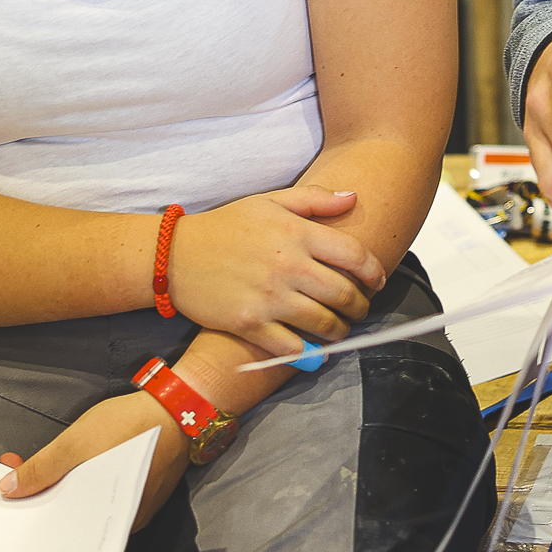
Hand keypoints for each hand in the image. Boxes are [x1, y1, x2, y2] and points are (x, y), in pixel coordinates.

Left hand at [0, 390, 186, 526]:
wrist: (179, 408)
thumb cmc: (132, 425)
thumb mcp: (76, 442)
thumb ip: (42, 468)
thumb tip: (8, 489)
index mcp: (103, 518)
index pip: (57, 524)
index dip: (29, 507)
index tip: (7, 492)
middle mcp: (119, 522)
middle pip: (71, 516)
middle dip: (41, 495)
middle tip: (17, 477)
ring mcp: (131, 508)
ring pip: (87, 505)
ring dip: (60, 487)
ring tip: (38, 469)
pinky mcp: (140, 492)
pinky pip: (103, 495)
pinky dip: (83, 483)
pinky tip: (70, 468)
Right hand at [167, 185, 385, 357]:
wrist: (174, 255)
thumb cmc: (226, 226)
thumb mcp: (269, 201)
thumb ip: (314, 200)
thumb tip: (354, 197)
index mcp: (296, 233)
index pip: (354, 255)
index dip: (374, 271)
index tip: (377, 281)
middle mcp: (288, 266)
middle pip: (344, 294)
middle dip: (360, 307)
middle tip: (359, 310)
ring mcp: (269, 298)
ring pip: (324, 324)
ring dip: (339, 331)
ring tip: (338, 329)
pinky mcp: (250, 324)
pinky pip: (292, 347)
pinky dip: (309, 354)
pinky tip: (314, 351)